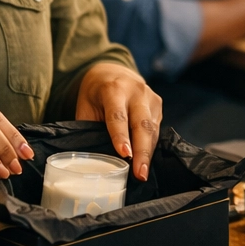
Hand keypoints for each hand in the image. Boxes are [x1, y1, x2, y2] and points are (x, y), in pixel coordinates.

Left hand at [75, 62, 163, 180]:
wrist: (113, 72)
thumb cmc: (95, 93)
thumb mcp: (86, 106)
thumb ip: (90, 127)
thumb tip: (93, 157)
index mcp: (114, 89)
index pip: (118, 116)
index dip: (120, 136)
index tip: (124, 155)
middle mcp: (136, 91)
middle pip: (142, 124)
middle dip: (141, 151)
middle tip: (139, 174)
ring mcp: (150, 97)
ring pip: (152, 129)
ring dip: (148, 153)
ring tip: (142, 173)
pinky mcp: (158, 104)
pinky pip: (156, 129)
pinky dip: (150, 146)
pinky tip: (145, 161)